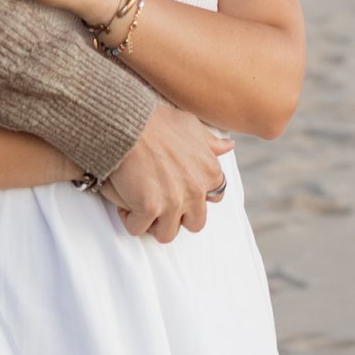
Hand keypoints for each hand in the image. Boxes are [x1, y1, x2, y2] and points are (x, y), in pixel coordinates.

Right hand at [102, 103, 232, 242]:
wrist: (129, 122)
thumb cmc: (157, 121)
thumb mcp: (191, 125)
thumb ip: (210, 142)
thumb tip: (229, 146)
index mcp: (210, 172)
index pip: (213, 199)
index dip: (194, 196)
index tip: (177, 187)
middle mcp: (197, 191)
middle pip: (194, 223)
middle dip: (177, 217)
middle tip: (159, 202)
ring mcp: (173, 202)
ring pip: (167, 234)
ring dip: (153, 224)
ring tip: (141, 207)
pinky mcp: (149, 208)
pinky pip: (138, 228)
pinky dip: (129, 219)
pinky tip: (125, 202)